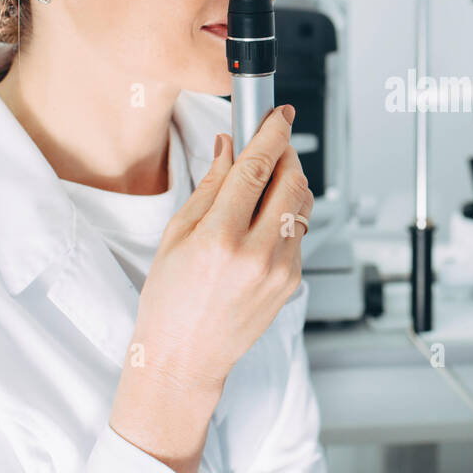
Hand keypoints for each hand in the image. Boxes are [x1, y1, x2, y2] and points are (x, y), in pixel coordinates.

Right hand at [109, 104, 312, 472]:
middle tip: (273, 144)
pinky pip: (299, 233)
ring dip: (290, 183)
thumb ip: (210, 186)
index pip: (258, 168)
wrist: (185, 357)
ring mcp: (280, 270)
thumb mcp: (176, 235)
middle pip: (291, 181)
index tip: (279, 115)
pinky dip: (287, 215)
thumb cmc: (170, 300)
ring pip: (302, 205)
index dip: (272, 133)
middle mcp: (256, 254)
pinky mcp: (292, 282)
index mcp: (220, 237)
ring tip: (266, 181)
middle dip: (286, 154)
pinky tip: (263, 220)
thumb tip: (229, 146)